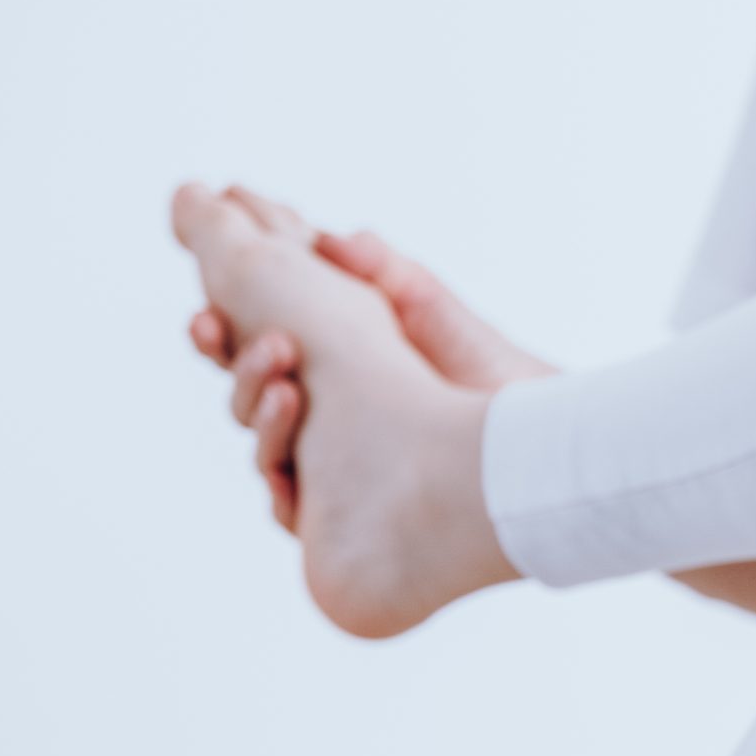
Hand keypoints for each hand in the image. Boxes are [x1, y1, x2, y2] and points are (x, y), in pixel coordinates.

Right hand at [187, 191, 553, 531]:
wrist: (546, 451)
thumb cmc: (502, 381)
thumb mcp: (439, 318)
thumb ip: (389, 277)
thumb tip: (337, 237)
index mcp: (335, 369)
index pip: (257, 341)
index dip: (225, 318)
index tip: (210, 290)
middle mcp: (323, 421)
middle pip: (243, 389)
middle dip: (219, 353)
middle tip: (209, 324)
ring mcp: (330, 470)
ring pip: (259, 441)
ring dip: (251, 400)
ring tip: (280, 370)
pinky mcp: (343, 518)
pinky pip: (288, 500)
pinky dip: (281, 463)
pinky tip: (294, 418)